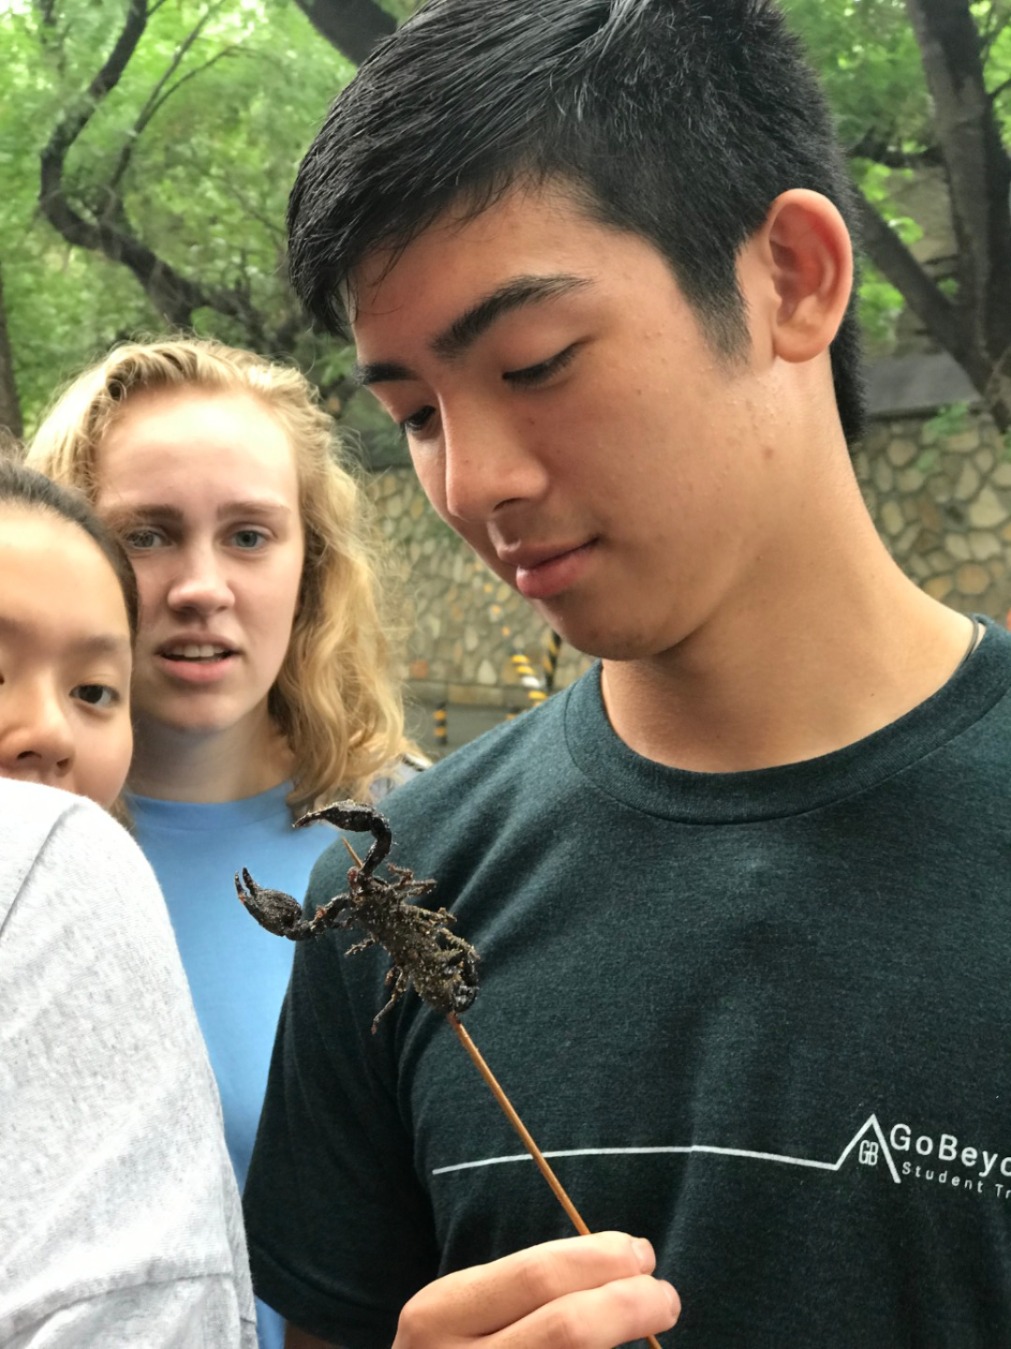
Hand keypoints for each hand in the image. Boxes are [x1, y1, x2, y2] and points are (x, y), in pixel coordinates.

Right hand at [393, 1231, 679, 1348]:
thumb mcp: (462, 1318)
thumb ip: (523, 1295)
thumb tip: (623, 1267)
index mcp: (437, 1317)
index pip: (537, 1276)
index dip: (600, 1260)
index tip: (640, 1254)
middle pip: (570, 1330)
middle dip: (630, 1304)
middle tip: (664, 1296)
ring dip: (624, 1345)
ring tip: (651, 1325)